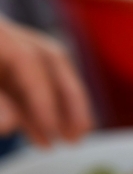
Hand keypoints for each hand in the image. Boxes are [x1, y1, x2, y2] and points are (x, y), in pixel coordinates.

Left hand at [0, 17, 93, 146]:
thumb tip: (11, 123)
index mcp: (0, 35)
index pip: (30, 62)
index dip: (44, 99)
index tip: (53, 132)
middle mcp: (8, 34)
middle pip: (51, 60)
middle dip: (70, 98)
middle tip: (83, 132)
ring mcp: (8, 45)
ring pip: (46, 72)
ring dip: (61, 107)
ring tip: (74, 138)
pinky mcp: (4, 62)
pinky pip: (28, 83)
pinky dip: (38, 109)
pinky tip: (44, 136)